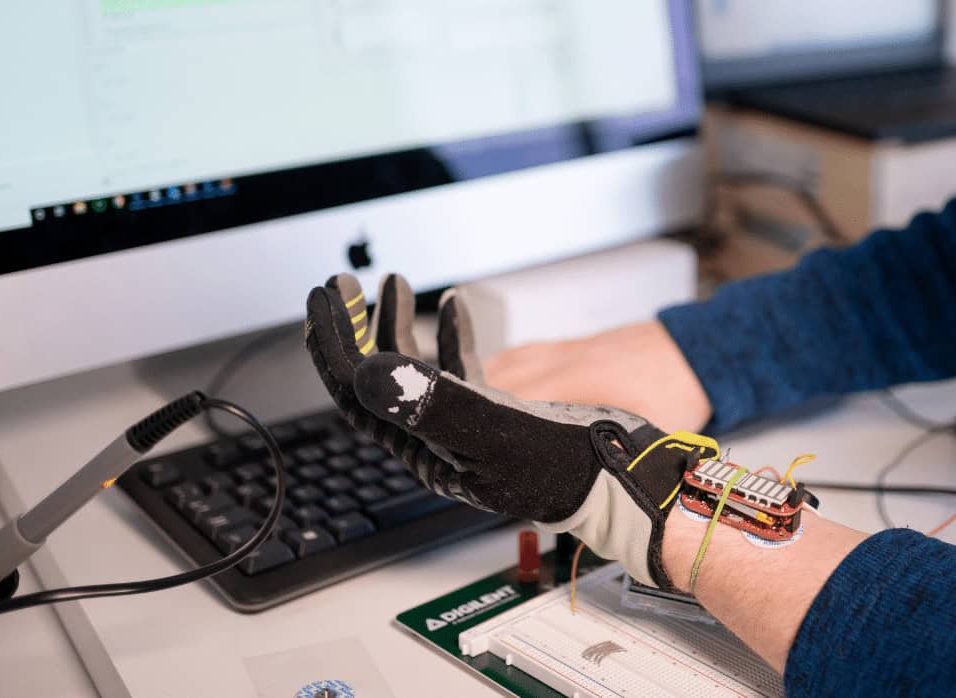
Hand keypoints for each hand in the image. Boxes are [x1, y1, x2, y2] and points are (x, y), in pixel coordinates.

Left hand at [303, 273, 716, 589]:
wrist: (631, 475)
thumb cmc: (570, 466)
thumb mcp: (494, 430)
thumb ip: (430, 401)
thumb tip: (365, 371)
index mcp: (427, 451)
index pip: (361, 394)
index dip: (335, 345)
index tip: (324, 300)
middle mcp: (440, 441)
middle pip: (378, 380)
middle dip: (355, 329)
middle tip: (341, 286)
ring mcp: (469, 427)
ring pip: (415, 372)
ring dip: (399, 325)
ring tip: (395, 283)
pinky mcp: (501, 415)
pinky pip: (461, 370)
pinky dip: (454, 335)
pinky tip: (458, 306)